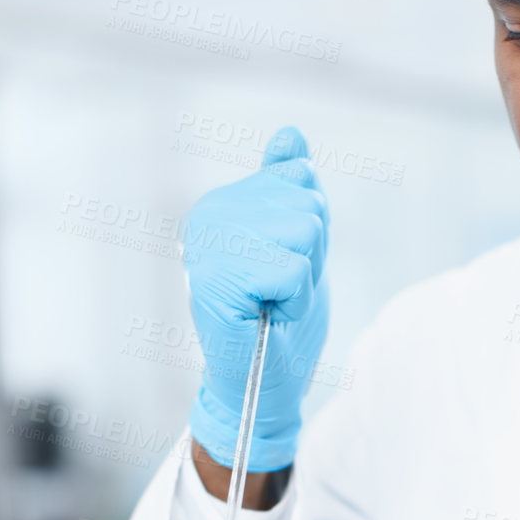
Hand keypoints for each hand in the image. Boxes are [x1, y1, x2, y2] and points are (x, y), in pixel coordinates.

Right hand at [184, 125, 329, 472]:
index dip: (311, 231)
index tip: (282, 265)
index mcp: (224, 201)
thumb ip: (289, 190)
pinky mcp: (216, 280)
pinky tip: (268, 315)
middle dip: (311, 255)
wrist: (265, 384)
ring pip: (304, 232)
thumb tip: (290, 135)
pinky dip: (294, 300)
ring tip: (274, 303)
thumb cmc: (280, 320)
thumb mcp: (297, 243)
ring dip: (304, 279)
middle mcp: (208, 214)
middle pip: (307, 203)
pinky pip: (293, 269)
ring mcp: (208, 245)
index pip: (302, 177)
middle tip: (280, 291)